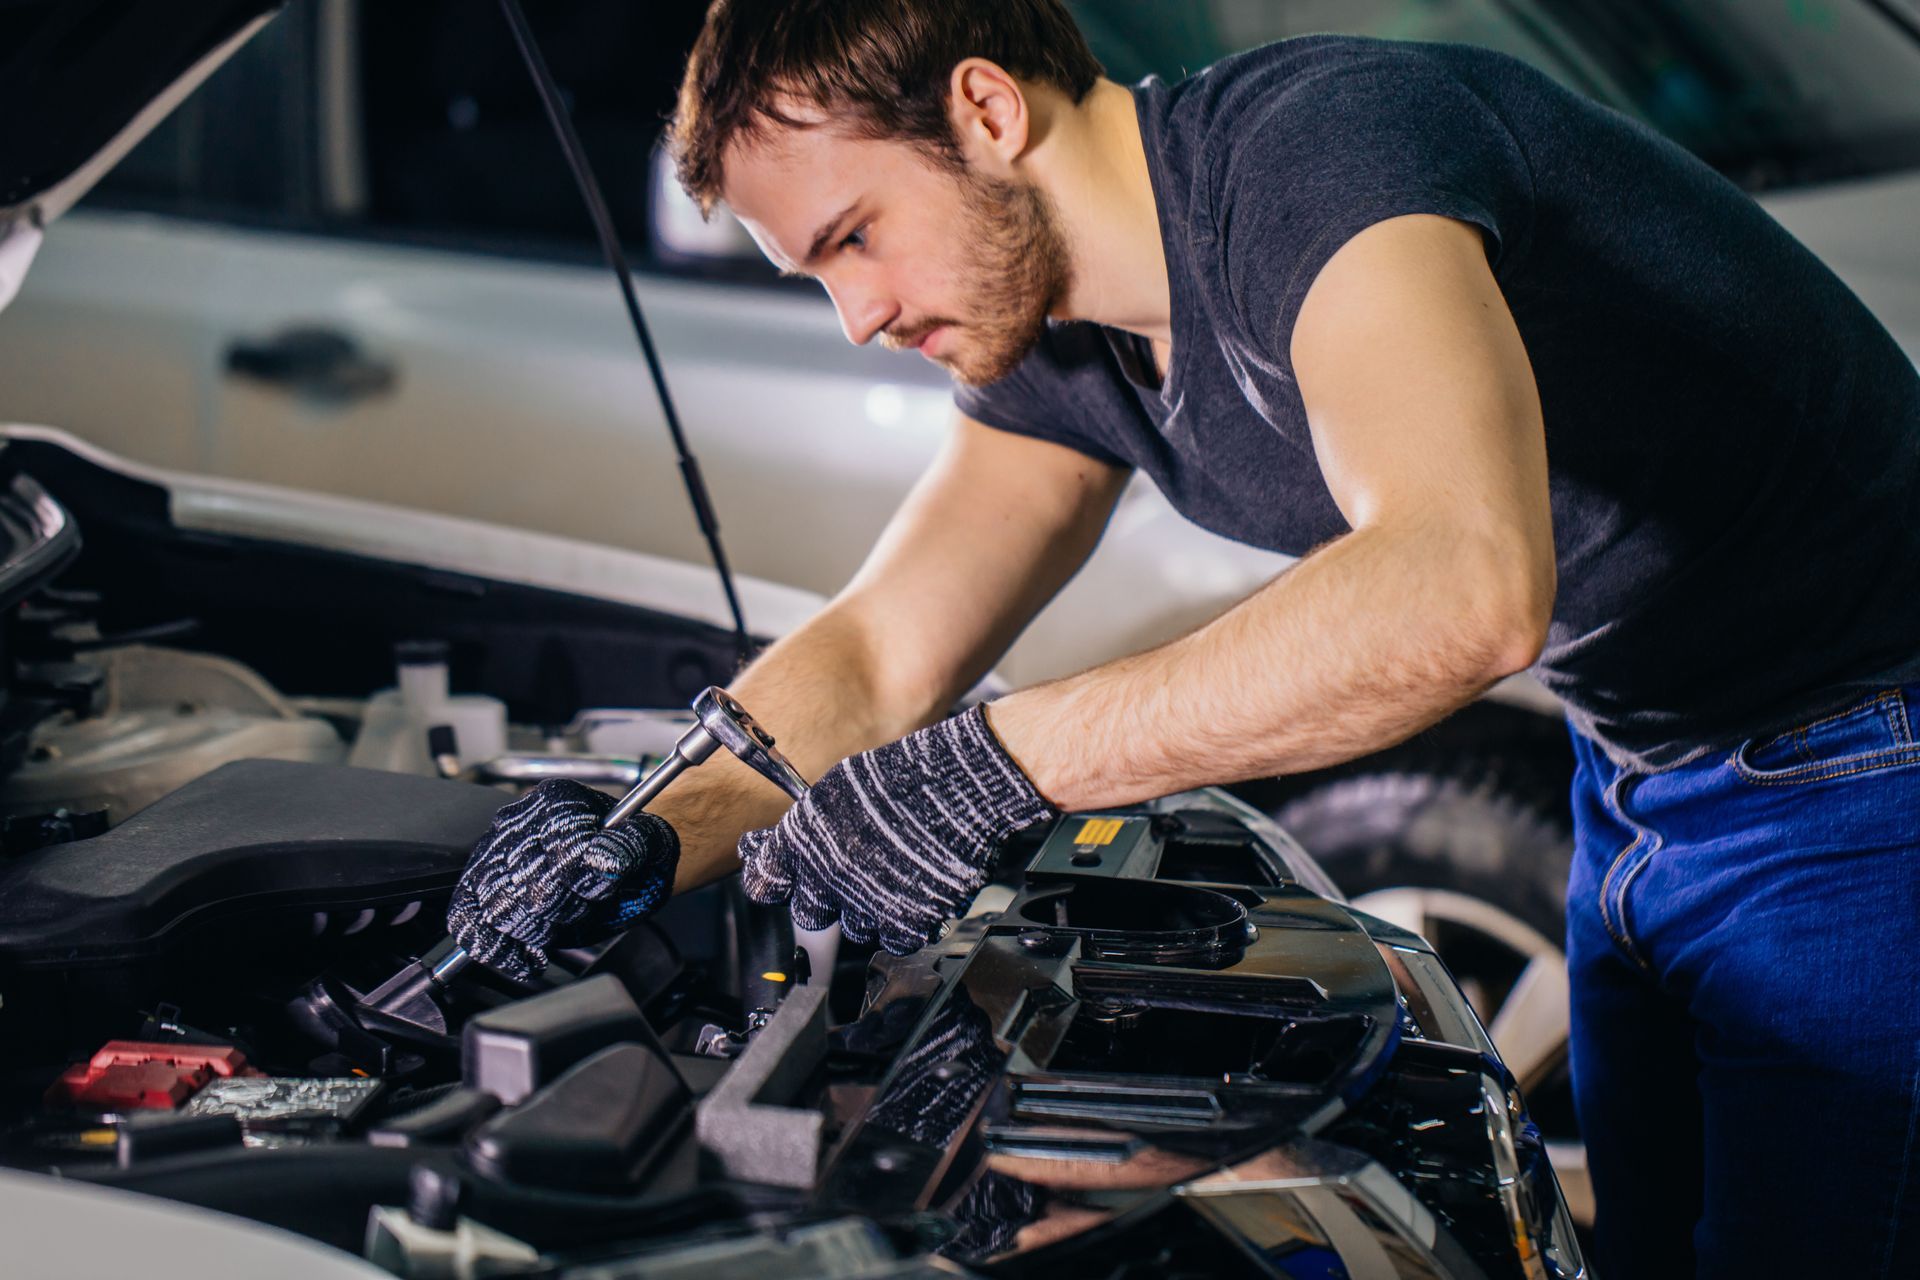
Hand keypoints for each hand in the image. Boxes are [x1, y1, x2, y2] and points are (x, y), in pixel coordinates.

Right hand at [446, 778, 678, 980]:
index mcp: (559, 802)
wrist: (628, 865)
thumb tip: (603, 859)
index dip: (582, 877)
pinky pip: (467, 921)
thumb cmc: (634, 852)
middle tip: (583, 906)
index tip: (603, 887)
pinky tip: (528, 959)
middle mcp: (519, 824)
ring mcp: (496, 856)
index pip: (557, 845)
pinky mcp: (482, 888)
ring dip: (535, 927)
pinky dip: (497, 950)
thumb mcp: (645, 844)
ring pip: (494, 906)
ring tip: (561, 922)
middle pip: (520, 880)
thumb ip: (626, 847)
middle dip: (558, 907)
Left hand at [737, 705, 1054, 953]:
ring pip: (855, 928)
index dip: (774, 881)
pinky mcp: (908, 921)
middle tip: (849, 877)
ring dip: (868, 910)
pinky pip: (895, 940)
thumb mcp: (835, 788)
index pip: (764, 881)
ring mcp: (867, 905)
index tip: (782, 880)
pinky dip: (904, 924)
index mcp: (801, 844)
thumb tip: (777, 845)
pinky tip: (913, 896)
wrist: (957, 787)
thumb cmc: (901, 777)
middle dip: (824, 899)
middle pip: (809, 913)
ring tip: (892, 877)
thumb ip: (805, 827)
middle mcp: (827, 880)